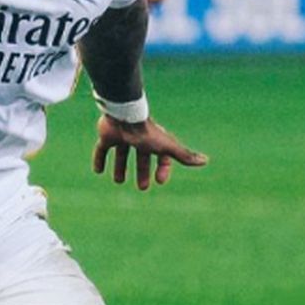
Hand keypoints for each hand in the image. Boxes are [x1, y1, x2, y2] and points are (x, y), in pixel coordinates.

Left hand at [92, 116, 207, 190]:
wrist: (124, 117)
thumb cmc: (147, 133)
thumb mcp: (167, 147)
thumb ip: (184, 155)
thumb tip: (206, 161)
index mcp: (154, 141)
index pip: (161, 157)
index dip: (162, 169)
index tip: (159, 181)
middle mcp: (138, 139)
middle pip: (141, 156)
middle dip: (142, 171)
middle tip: (142, 187)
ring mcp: (122, 137)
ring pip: (122, 152)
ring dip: (120, 166)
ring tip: (118, 180)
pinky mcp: (107, 136)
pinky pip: (102, 148)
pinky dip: (100, 159)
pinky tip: (98, 171)